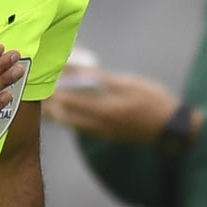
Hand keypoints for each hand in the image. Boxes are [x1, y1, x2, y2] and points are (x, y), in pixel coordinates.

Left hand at [43, 70, 179, 142]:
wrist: (171, 130)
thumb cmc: (153, 101)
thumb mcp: (129, 84)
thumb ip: (102, 79)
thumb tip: (79, 71)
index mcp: (103, 109)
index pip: (68, 99)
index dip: (52, 87)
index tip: (41, 74)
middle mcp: (97, 124)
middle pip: (62, 114)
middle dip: (48, 100)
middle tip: (35, 86)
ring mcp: (100, 132)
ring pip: (68, 122)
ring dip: (54, 110)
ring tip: (43, 97)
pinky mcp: (104, 135)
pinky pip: (77, 126)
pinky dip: (66, 116)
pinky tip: (61, 108)